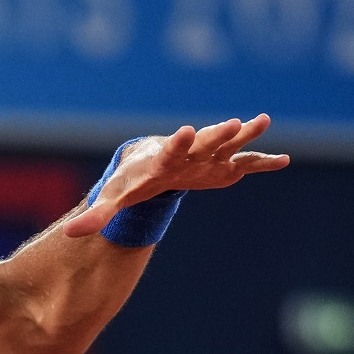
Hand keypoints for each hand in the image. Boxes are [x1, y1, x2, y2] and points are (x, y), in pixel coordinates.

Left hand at [64, 114, 288, 237]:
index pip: (169, 149)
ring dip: (244, 135)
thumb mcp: (114, 198)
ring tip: (263, 120)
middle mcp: (187, 152)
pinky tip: (283, 160)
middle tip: (233, 122)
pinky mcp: (221, 166)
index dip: (177, 143)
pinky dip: (262, 162)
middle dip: (216, 134)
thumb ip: (96, 215)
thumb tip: (69, 233)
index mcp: (162, 159)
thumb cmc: (132, 180)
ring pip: (227, 144)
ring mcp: (206, 157)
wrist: (149, 163)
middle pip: (203, 142)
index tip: (185, 131)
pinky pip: (244, 163)